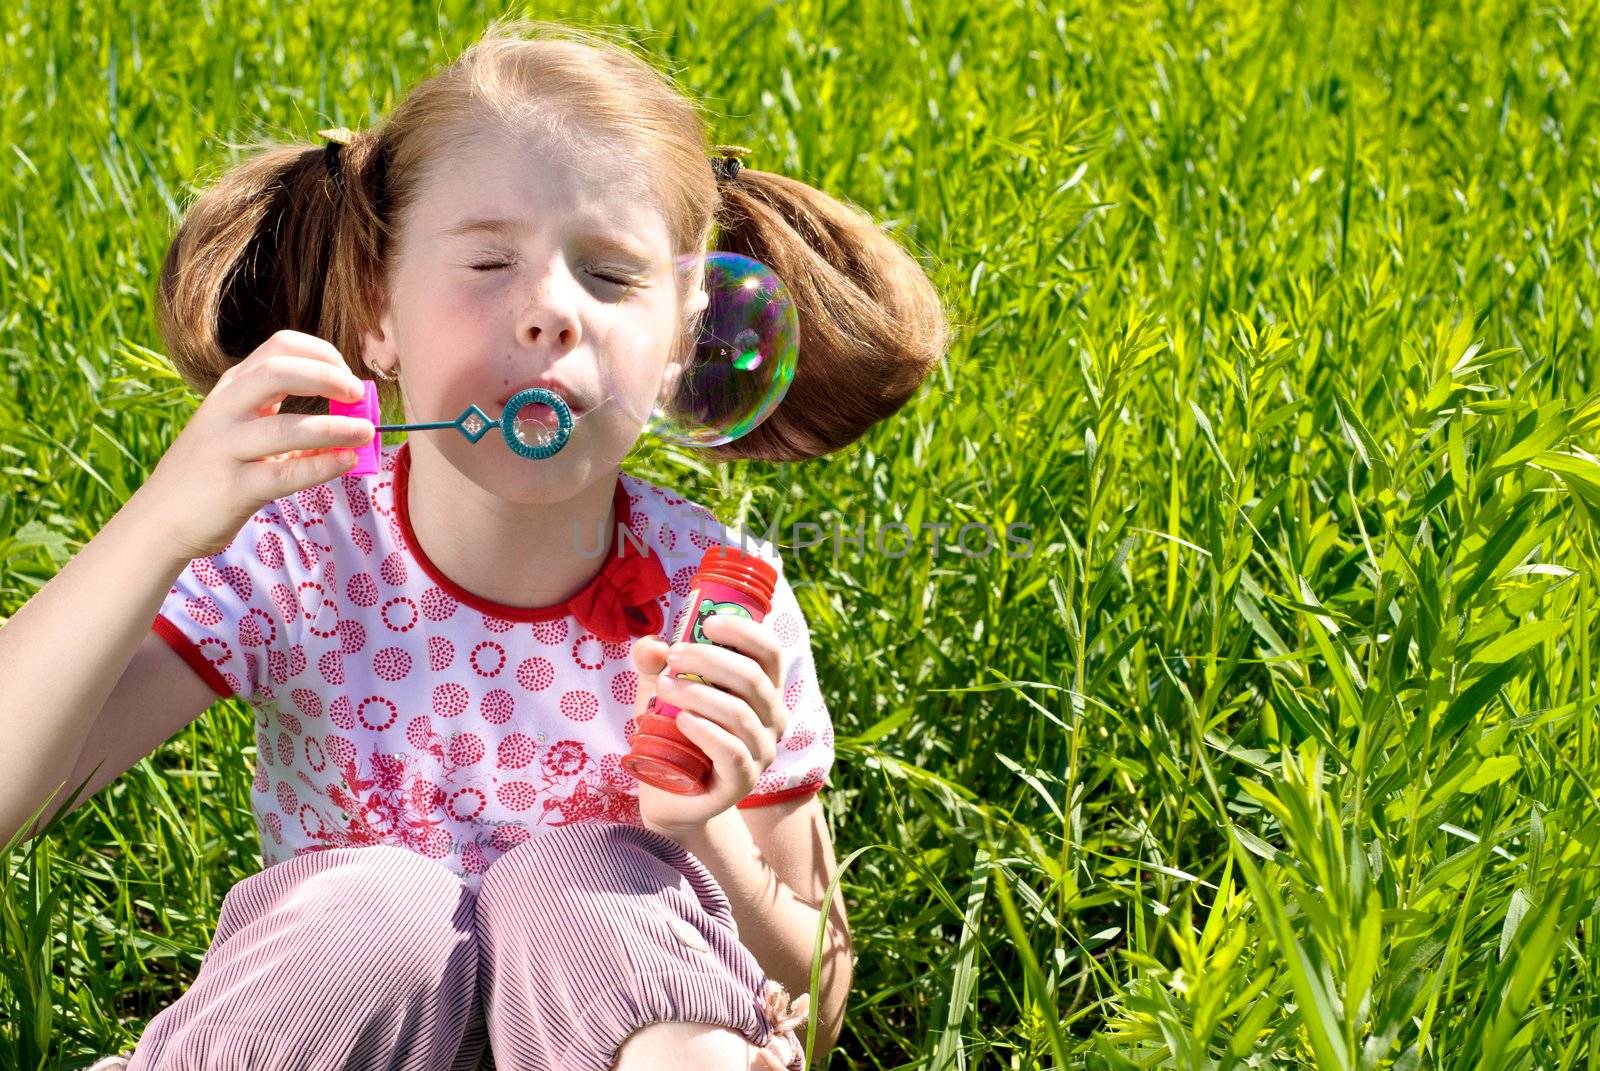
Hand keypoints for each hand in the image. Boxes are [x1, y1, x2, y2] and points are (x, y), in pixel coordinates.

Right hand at [140, 330, 376, 560]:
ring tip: (366, 433)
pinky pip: (284, 474)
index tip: (348, 375)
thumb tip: (353, 413)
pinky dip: (321, 466)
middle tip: (358, 395)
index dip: (322, 354)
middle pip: (278, 373)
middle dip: (327, 377)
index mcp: (232, 388)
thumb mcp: (242, 429)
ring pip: (286, 428)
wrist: (161, 519)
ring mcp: (225, 448)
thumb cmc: (215, 470)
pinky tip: (345, 461)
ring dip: (335, 427)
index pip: (279, 347)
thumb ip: (286, 415)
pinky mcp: (232, 488)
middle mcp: (224, 410)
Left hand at [628, 614, 789, 839]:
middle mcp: (772, 718)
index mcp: (762, 689)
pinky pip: (732, 751)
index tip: (709, 623)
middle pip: (752, 678)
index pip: (769, 653)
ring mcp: (762, 751)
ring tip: (665, 687)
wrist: (667, 792)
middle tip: (672, 657)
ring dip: (699, 693)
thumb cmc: (671, 732)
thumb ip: (655, 664)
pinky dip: (705, 731)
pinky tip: (681, 720)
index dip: (745, 632)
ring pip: (740, 714)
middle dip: (709, 660)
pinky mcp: (744, 781)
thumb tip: (652, 647)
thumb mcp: (660, 689)